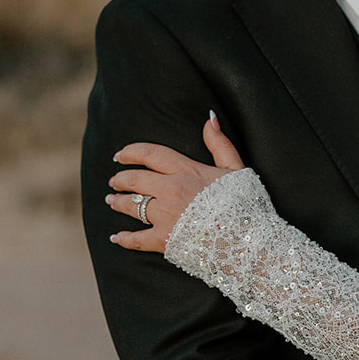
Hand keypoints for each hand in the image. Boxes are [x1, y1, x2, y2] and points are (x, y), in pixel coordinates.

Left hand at [107, 115, 244, 251]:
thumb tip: (210, 119)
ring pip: (131, 206)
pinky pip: (135, 239)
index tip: (120, 156)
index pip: (150, 154)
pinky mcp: (163, 240)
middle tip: (114, 181)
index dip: (131, 152)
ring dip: (118, 203)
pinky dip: (123, 238)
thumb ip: (220, 144)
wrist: (247, 239)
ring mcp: (165, 215)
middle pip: (134, 179)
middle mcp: (170, 190)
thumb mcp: (236, 168)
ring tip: (112, 201)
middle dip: (120, 179)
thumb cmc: (245, 204)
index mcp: (186, 170)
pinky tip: (116, 238)